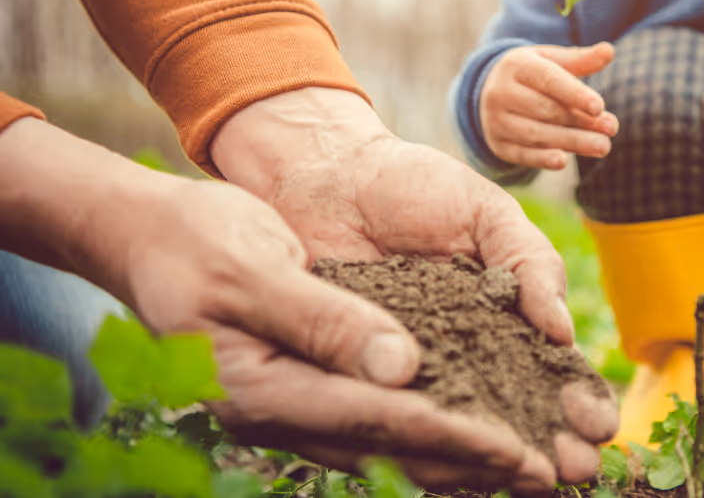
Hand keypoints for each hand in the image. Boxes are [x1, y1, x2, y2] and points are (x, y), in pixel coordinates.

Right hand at [0, 119, 557, 490]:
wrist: (149, 239)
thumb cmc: (195, 241)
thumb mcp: (255, 268)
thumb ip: (324, 320)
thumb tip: (401, 369)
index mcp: (263, 391)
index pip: (378, 422)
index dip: (454, 438)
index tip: (519, 451)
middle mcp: (280, 414)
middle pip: (391, 450)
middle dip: (471, 466)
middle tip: (544, 478)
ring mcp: (289, 409)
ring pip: (387, 446)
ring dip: (458, 460)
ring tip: (523, 471)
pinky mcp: (303, 391)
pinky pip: (374, 424)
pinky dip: (426, 432)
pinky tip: (469, 435)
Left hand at [211, 87, 617, 484]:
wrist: (326, 174)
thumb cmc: (413, 185)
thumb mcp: (485, 213)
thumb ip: (530, 264)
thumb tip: (563, 334)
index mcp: (505, 315)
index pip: (551, 369)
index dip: (578, 398)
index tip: (599, 424)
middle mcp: (464, 354)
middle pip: (517, 412)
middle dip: (551, 443)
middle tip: (575, 470)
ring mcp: (413, 371)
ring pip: (463, 427)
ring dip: (498, 457)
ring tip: (532, 482)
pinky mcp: (360, 379)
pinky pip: (394, 419)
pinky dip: (423, 445)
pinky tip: (454, 468)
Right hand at [481, 43, 618, 169]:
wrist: (490, 91)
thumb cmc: (532, 74)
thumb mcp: (551, 61)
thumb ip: (580, 60)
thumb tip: (609, 50)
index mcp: (516, 65)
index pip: (549, 80)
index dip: (575, 94)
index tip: (600, 107)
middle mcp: (501, 92)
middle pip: (546, 110)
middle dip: (581, 121)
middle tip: (611, 129)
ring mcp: (496, 120)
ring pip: (536, 134)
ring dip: (571, 142)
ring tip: (603, 146)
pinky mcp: (498, 144)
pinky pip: (521, 154)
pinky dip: (542, 159)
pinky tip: (563, 162)